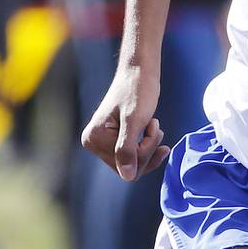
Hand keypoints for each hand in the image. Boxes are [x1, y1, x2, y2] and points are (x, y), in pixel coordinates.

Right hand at [80, 64, 169, 181]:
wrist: (140, 70)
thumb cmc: (138, 90)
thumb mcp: (135, 121)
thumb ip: (128, 149)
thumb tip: (127, 178)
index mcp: (94, 139)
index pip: (125, 167)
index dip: (144, 152)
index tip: (152, 126)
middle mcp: (93, 142)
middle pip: (128, 168)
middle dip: (147, 149)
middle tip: (155, 125)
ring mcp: (103, 141)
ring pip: (133, 162)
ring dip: (149, 146)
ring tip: (154, 124)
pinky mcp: (113, 138)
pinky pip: (133, 155)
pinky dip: (147, 144)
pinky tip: (154, 129)